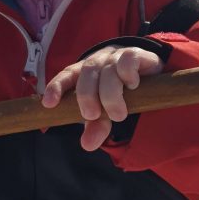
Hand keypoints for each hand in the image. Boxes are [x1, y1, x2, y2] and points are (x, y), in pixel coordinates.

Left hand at [42, 45, 163, 150]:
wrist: (149, 71)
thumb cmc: (121, 92)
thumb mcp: (106, 111)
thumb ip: (97, 126)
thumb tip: (87, 145)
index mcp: (84, 73)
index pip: (66, 75)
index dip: (56, 87)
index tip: (49, 104)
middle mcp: (97, 61)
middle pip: (86, 73)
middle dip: (87, 96)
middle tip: (93, 115)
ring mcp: (116, 57)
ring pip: (107, 70)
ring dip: (110, 94)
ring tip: (118, 114)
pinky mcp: (135, 54)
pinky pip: (127, 60)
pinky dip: (128, 74)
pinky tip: (132, 85)